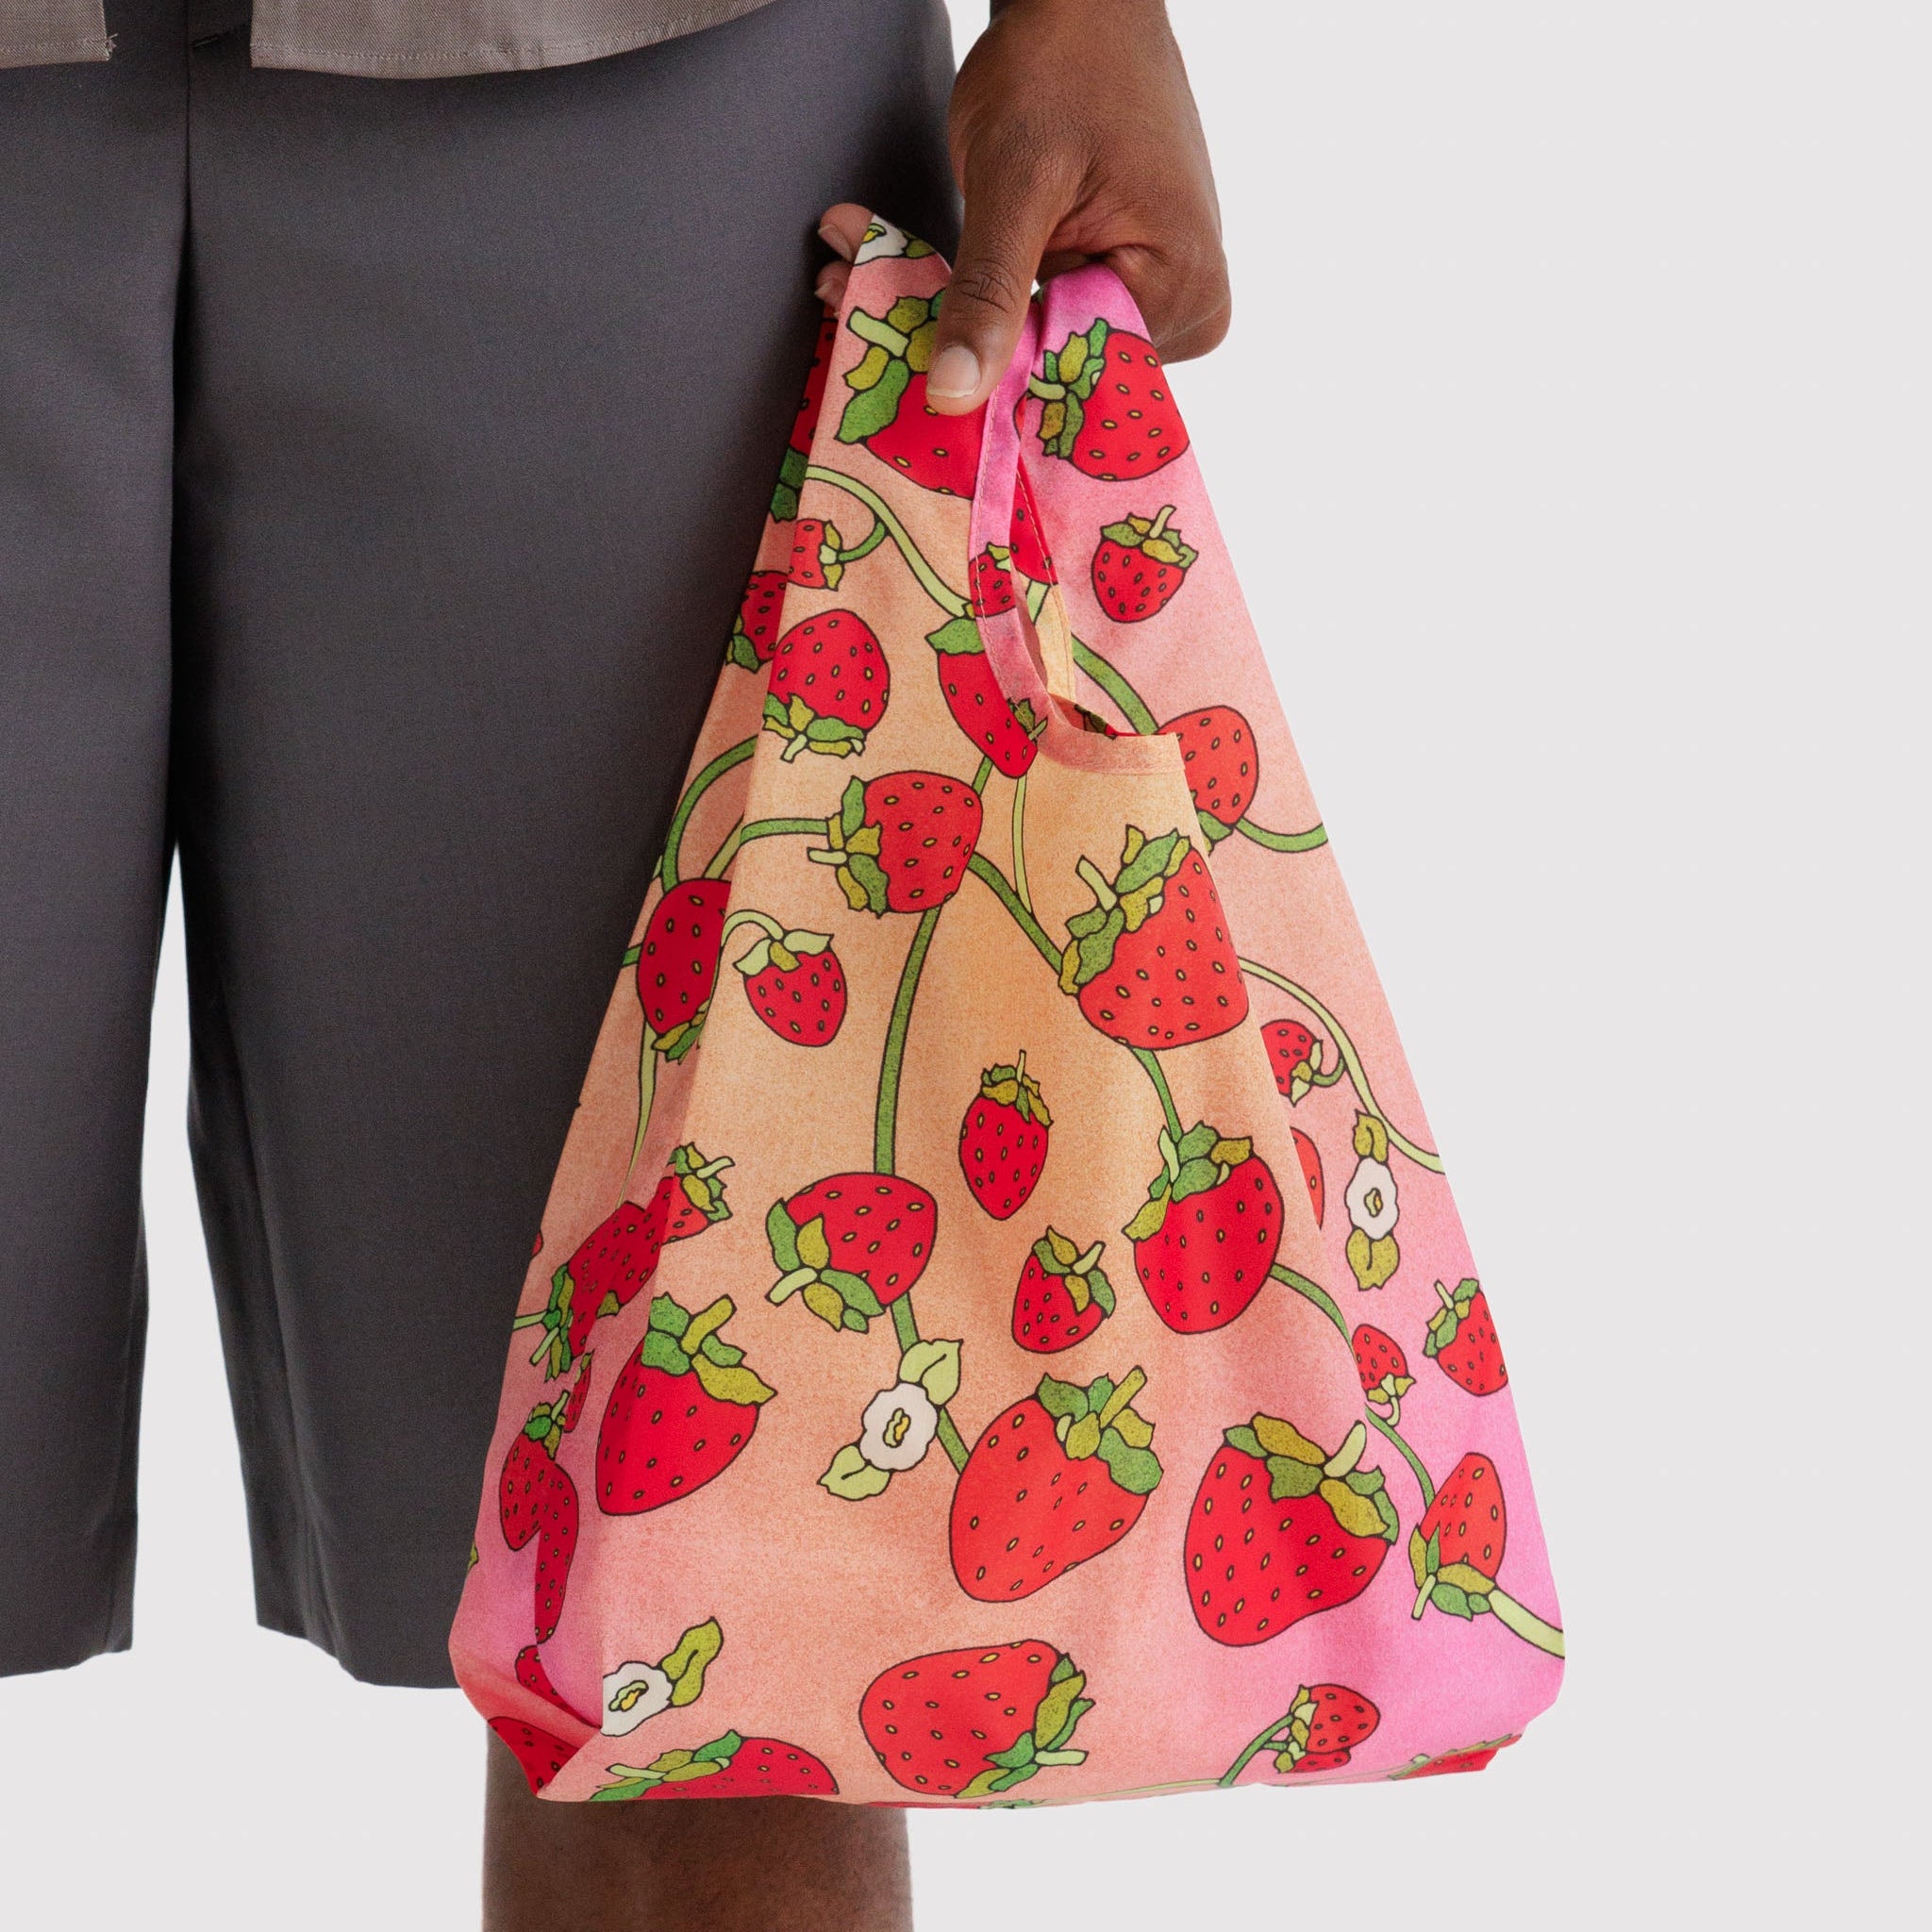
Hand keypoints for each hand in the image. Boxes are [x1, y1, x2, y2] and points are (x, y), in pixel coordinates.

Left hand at [817, 0, 1227, 414]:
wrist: (1082, 4)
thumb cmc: (1061, 67)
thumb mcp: (1012, 182)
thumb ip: (988, 296)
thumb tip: (955, 398)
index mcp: (1186, 295)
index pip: (1076, 385)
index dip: (987, 383)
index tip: (895, 361)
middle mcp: (1189, 314)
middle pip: (1058, 373)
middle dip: (958, 346)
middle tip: (847, 296)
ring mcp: (1162, 300)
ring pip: (1040, 352)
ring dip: (955, 327)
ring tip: (864, 278)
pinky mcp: (1126, 283)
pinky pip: (1044, 321)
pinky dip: (978, 305)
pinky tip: (915, 278)